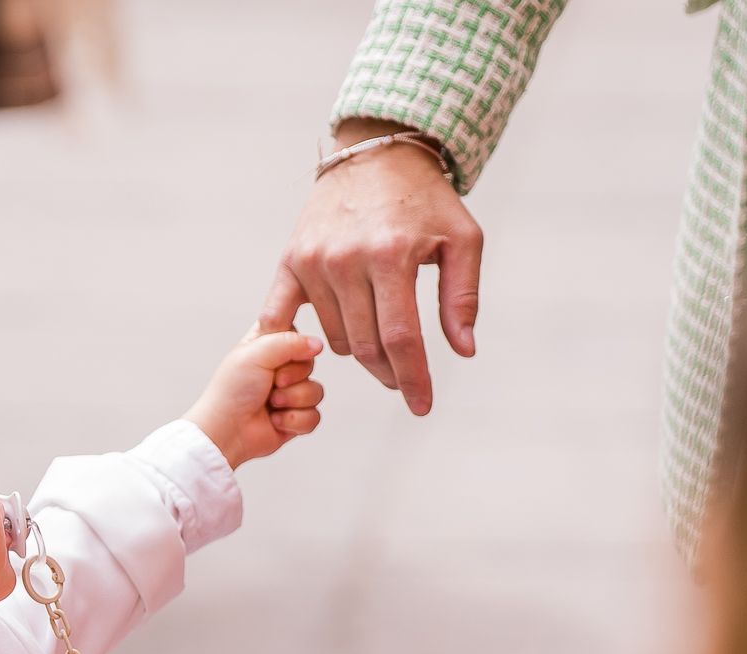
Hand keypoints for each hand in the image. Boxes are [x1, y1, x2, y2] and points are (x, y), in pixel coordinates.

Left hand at [187, 330, 326, 467]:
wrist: (227, 431)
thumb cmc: (232, 391)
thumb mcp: (256, 353)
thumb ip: (289, 341)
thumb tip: (318, 344)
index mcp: (268, 346)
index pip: (296, 332)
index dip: (294, 343)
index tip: (279, 352)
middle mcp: (281, 368)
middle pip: (310, 363)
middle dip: (292, 376)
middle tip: (272, 382)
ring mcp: (289, 394)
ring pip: (316, 391)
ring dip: (293, 399)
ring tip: (271, 404)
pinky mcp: (295, 418)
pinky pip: (314, 415)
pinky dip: (294, 420)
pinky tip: (275, 420)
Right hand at [259, 118, 481, 416]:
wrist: (374, 154)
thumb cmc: (425, 200)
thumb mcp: (462, 239)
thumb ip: (463, 297)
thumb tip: (463, 351)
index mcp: (391, 255)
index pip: (401, 338)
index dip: (414, 379)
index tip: (422, 407)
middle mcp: (347, 260)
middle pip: (367, 346)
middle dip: (390, 373)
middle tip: (404, 377)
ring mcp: (314, 261)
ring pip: (336, 338)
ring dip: (359, 349)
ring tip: (378, 334)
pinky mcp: (291, 260)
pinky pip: (283, 319)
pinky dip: (295, 342)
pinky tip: (311, 352)